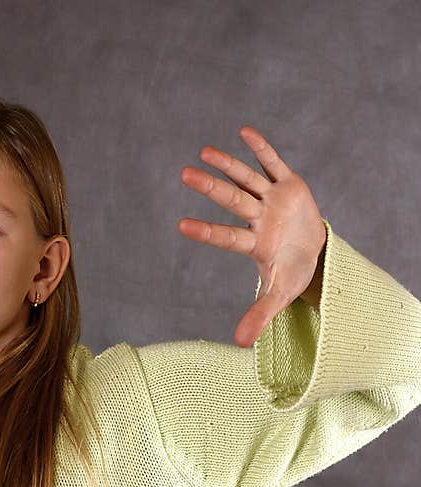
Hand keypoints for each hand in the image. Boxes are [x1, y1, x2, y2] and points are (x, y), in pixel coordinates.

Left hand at [178, 126, 326, 347]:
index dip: (207, 231)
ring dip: (228, 164)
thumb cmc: (292, 272)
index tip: (180, 225)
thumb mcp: (281, 294)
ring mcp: (272, 200)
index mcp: (255, 244)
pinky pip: (273, 163)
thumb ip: (259, 314)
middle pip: (232, 200)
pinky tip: (243, 131)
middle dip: (211, 187)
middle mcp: (258, 218)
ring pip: (247, 179)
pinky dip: (261, 148)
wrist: (316, 251)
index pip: (227, 237)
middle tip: (184, 174)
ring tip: (204, 152)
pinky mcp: (289, 185)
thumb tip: (239, 345)